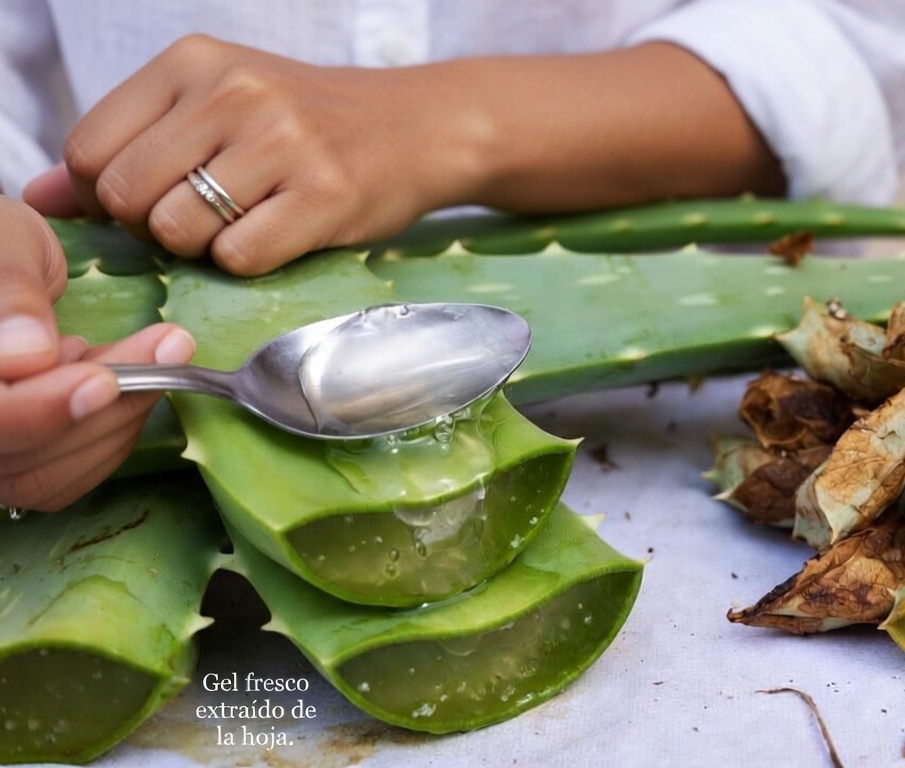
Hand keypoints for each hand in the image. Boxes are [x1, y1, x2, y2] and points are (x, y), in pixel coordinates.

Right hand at [0, 196, 194, 510]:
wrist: (0, 260)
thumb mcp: (1, 244)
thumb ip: (10, 296)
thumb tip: (28, 355)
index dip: (42, 410)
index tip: (103, 379)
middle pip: (22, 455)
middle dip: (106, 405)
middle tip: (170, 345)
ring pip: (49, 473)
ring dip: (120, 416)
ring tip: (159, 349)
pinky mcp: (19, 460)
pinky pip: (68, 473)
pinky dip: (114, 430)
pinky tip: (130, 379)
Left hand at [28, 35, 451, 276]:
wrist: (418, 127)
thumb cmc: (309, 122)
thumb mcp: (214, 106)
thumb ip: (128, 144)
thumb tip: (39, 200)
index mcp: (194, 61)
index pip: (88, 148)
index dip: (105, 193)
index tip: (150, 198)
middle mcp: (234, 93)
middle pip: (125, 194)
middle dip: (150, 224)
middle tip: (198, 218)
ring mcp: (282, 143)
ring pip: (178, 230)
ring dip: (200, 248)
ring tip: (240, 224)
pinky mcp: (324, 195)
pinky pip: (240, 258)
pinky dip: (248, 263)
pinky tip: (278, 235)